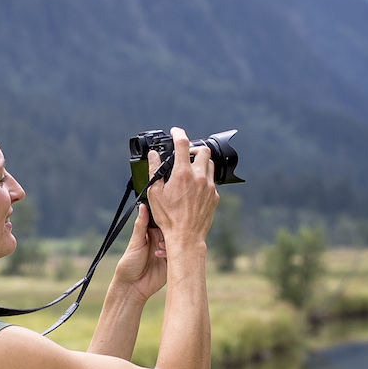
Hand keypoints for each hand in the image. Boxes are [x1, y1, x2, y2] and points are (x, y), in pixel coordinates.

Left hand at [110, 202, 167, 300]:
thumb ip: (141, 225)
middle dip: (172, 230)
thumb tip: (143, 206)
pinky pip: (178, 255)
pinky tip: (161, 255)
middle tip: (168, 230)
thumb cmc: (128, 264)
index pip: (162, 221)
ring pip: (176, 242)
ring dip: (170, 242)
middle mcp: (160, 241)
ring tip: (159, 247)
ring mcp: (167, 252)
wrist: (131, 287)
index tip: (168, 214)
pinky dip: (172, 253)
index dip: (166, 218)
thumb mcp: (135, 243)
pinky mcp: (171, 264)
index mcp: (151, 234)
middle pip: (172, 231)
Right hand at [143, 127, 217, 251]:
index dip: (178, 132)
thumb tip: (153, 155)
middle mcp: (199, 177)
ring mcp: (209, 186)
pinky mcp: (215, 196)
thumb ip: (154, 170)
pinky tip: (194, 188)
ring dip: (200, 163)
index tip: (175, 131)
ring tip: (190, 170)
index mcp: (182, 174)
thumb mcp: (155, 193)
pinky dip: (203, 179)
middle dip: (194, 148)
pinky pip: (211, 181)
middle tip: (185, 154)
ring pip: (209, 164)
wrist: (186, 237)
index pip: (182, 143)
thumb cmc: (169, 217)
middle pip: (203, 150)